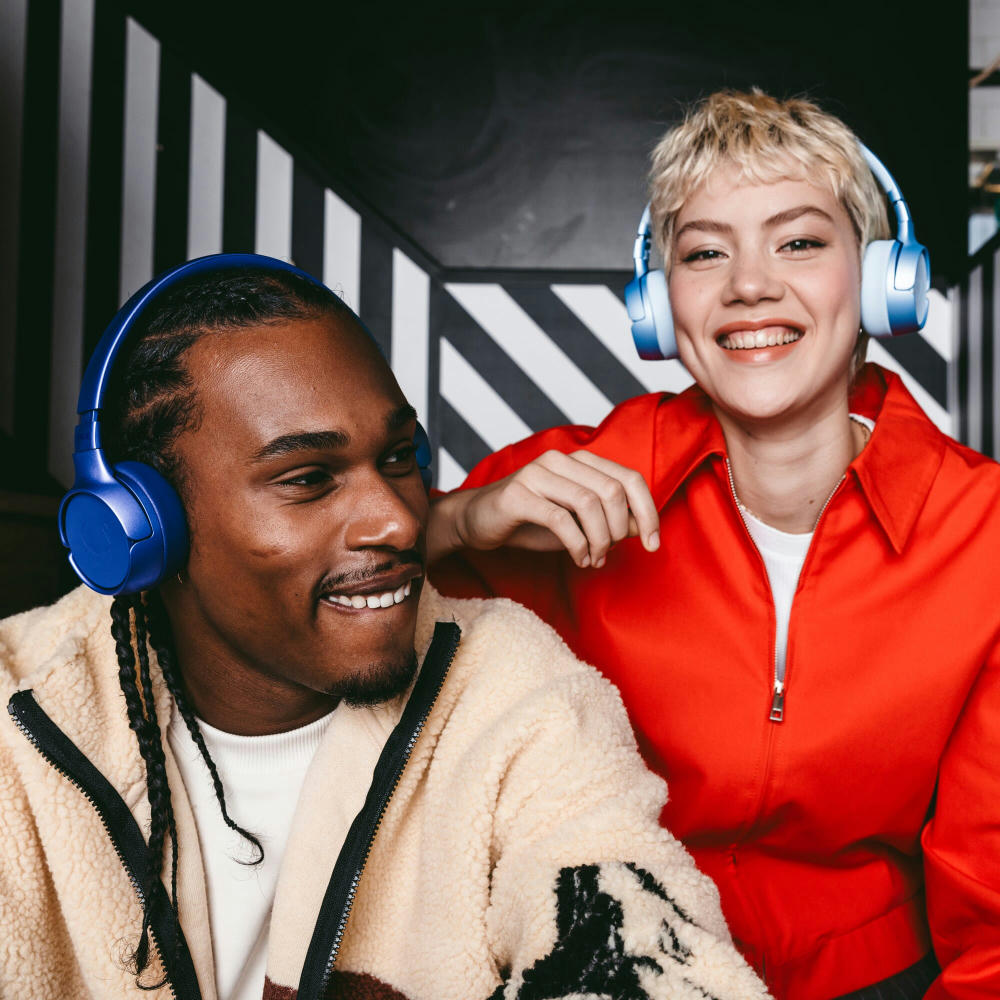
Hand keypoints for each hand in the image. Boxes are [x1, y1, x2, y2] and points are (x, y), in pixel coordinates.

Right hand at [428, 450, 659, 566]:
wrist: (477, 521)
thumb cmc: (532, 521)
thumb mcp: (578, 522)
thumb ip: (611, 520)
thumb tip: (646, 528)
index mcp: (580, 461)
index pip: (630, 478)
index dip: (649, 512)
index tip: (654, 544)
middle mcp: (560, 460)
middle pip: (612, 491)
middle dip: (620, 531)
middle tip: (609, 554)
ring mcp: (537, 474)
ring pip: (589, 504)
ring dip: (599, 541)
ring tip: (593, 559)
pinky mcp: (518, 494)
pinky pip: (560, 520)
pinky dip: (578, 545)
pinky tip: (579, 559)